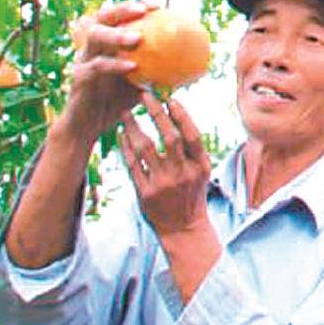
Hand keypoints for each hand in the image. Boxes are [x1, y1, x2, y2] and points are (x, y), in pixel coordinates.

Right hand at [54, 0, 151, 141]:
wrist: (90, 125)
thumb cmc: (119, 100)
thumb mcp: (142, 81)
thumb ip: (160, 69)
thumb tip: (194, 63)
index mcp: (106, 42)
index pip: (119, 16)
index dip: (135, 5)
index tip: (158, 3)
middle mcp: (93, 46)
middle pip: (102, 17)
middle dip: (122, 9)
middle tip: (142, 10)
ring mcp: (83, 60)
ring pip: (94, 36)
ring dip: (116, 34)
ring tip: (137, 37)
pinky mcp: (79, 78)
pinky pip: (96, 66)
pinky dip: (114, 64)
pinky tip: (132, 66)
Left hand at [117, 90, 212, 237]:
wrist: (183, 229)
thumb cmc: (192, 194)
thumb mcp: (201, 171)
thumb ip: (192, 149)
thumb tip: (179, 116)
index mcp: (200, 166)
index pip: (192, 136)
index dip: (181, 116)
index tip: (170, 98)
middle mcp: (182, 174)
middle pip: (169, 138)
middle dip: (156, 114)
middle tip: (145, 96)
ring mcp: (162, 184)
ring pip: (146, 149)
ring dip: (134, 127)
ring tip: (126, 113)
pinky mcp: (145, 194)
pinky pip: (132, 165)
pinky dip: (125, 148)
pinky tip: (122, 136)